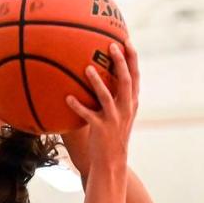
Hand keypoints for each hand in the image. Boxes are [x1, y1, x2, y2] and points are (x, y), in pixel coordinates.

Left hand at [65, 42, 137, 167]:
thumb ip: (114, 96)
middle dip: (120, 63)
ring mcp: (114, 119)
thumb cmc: (112, 135)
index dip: (132, 59)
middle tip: (111, 46)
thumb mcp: (119, 115)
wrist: (112, 161)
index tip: (126, 41)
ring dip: (97, 83)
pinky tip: (67, 98)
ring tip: (87, 69)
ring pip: (107, 97)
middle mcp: (126, 109)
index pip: (135, 77)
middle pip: (126, 81)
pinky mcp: (101, 128)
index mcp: (131, 103)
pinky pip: (88, 115)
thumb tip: (99, 74)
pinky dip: (78, 106)